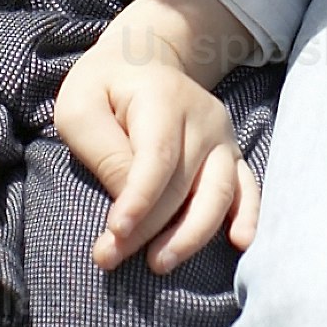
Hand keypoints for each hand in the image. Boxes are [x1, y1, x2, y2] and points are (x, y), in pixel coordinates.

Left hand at [50, 0, 259, 272]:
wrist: (141, 62)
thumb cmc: (102, 90)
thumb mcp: (79, 108)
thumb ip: (102, 150)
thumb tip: (129, 200)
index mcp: (163, 98)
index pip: (157, 157)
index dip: (139, 199)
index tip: (115, 233)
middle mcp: (203, 118)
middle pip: (183, 184)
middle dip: (148, 229)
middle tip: (109, 258)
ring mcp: (222, 138)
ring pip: (218, 193)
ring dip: (191, 235)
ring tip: (159, 263)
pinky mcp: (230, 155)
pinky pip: (247, 189)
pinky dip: (247, 216)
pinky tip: (240, 243)